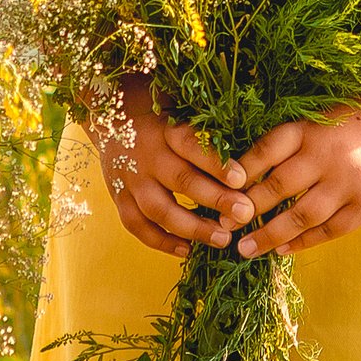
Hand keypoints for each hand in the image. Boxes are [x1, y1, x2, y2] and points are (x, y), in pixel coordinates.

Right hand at [92, 74, 257, 258]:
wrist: (108, 116)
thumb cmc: (159, 116)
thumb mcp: (180, 110)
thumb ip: (207, 130)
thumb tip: (252, 153)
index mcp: (165, 129)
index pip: (191, 145)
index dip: (216, 163)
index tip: (242, 179)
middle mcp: (146, 154)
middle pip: (181, 180)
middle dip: (216, 199)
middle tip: (245, 214)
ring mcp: (130, 179)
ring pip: (159, 209)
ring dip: (192, 227)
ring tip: (224, 240)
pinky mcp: (119, 197)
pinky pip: (137, 226)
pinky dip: (161, 241)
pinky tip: (187, 250)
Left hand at [221, 100, 360, 259]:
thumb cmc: (353, 122)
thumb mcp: (318, 118)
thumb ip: (288, 140)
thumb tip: (239, 166)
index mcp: (311, 129)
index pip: (265, 150)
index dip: (238, 171)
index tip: (216, 189)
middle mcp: (328, 156)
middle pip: (279, 186)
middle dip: (247, 209)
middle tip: (221, 226)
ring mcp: (349, 185)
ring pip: (301, 216)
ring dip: (270, 235)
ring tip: (245, 249)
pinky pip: (328, 231)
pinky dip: (303, 242)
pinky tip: (281, 249)